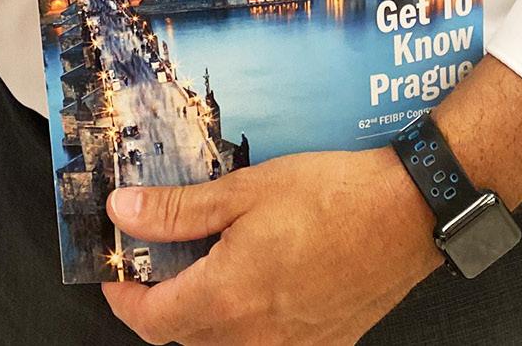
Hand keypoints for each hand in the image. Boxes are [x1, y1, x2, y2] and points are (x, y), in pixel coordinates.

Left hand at [102, 148, 440, 344]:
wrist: (406, 214)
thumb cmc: (331, 196)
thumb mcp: (244, 191)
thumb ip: (178, 211)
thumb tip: (124, 212)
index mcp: (225, 299)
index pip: (150, 322)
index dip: (122, 298)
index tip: (116, 272)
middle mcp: (253, 338)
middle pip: (183, 336)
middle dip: (163, 301)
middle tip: (160, 257)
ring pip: (224, 344)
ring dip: (205, 313)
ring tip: (210, 263)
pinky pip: (265, 344)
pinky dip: (247, 320)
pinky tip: (260, 279)